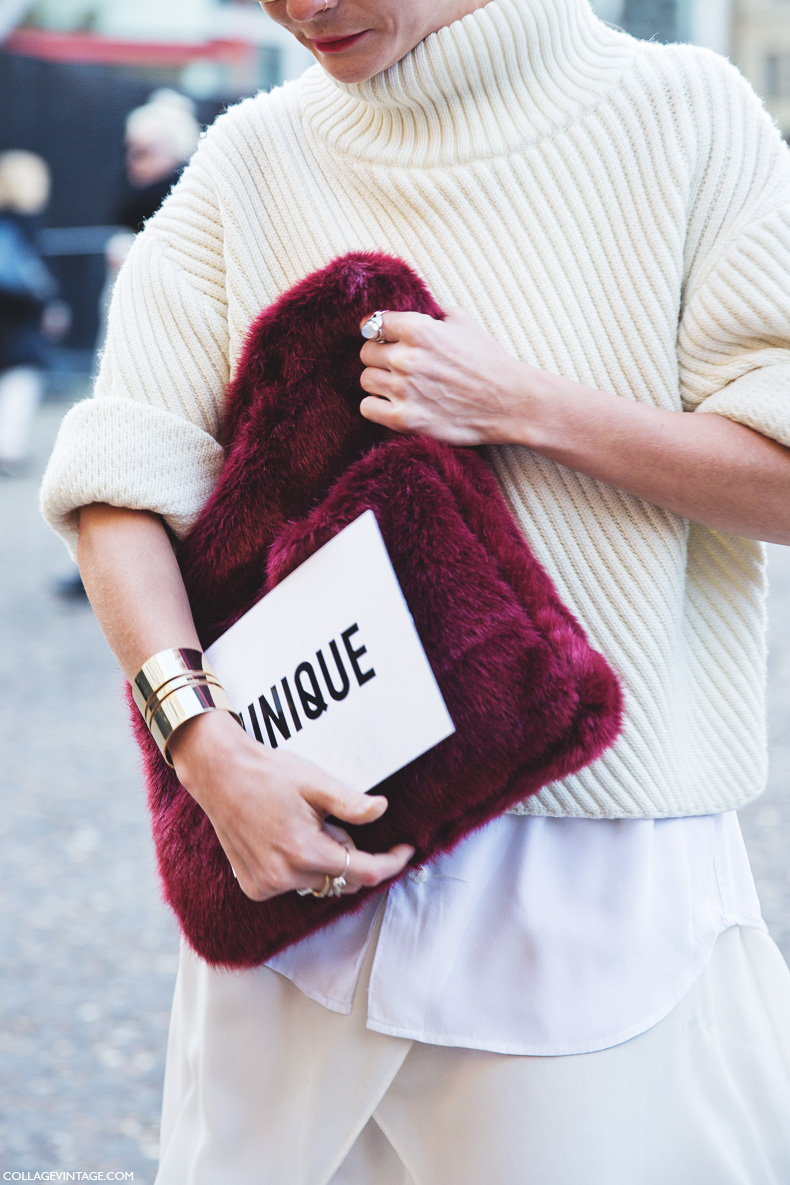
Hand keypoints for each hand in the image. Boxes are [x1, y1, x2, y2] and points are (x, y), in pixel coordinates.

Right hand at [169, 710, 414, 901]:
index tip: (406, 850)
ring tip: (302, 825)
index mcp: (305, 852)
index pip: (364, 872)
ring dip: (322, 860)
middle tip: (329, 819)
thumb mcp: (317, 783)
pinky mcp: (253, 887)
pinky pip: (293, 883)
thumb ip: (352, 804)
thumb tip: (382, 810)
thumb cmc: (269, 774)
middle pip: (341, 878)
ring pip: (318, 881)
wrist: (221, 775)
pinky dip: (299, 866)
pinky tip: (284, 838)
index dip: (391, 863)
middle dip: (348, 852)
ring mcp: (266, 885)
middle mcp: (284, 876)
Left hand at [359, 308, 545, 446]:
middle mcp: (406, 357)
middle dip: (380, 357)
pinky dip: (376, 406)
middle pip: (367, 353)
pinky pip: (367, 408)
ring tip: (400, 386)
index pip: (373, 323)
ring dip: (380, 382)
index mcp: (418, 328)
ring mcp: (403, 389)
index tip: (386, 339)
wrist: (510, 402)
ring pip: (366, 380)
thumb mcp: (463, 321)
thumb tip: (409, 307)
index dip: (380, 332)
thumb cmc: (489, 361)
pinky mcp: (405, 419)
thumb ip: (431, 312)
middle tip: (399, 366)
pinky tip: (393, 405)